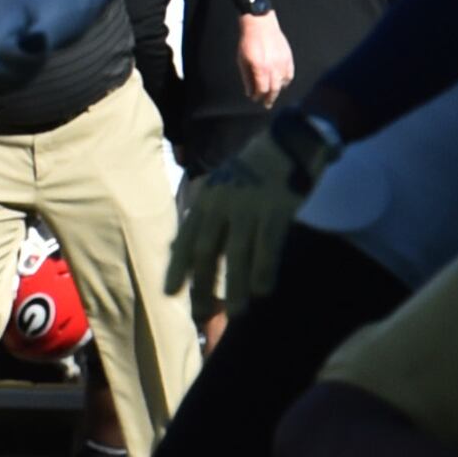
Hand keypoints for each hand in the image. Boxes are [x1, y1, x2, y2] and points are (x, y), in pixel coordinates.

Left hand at [163, 108, 341, 311]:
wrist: (288, 142)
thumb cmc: (252, 169)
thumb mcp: (221, 185)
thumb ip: (205, 214)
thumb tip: (182, 247)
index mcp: (207, 199)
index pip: (187, 238)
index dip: (177, 267)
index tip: (169, 293)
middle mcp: (223, 204)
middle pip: (208, 251)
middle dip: (202, 285)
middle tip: (201, 314)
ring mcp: (250, 207)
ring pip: (238, 254)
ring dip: (235, 287)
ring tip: (236, 314)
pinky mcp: (276, 209)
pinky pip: (268, 246)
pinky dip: (264, 270)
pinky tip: (262, 292)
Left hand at [237, 11, 292, 105]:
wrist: (259, 24)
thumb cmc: (248, 41)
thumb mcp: (242, 60)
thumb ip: (246, 77)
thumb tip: (249, 92)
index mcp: (260, 68)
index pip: (262, 90)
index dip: (258, 96)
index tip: (255, 98)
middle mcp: (273, 67)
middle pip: (274, 89)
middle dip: (270, 98)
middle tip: (267, 104)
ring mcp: (282, 62)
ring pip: (283, 83)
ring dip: (277, 90)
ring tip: (272, 93)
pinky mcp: (288, 57)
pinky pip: (289, 74)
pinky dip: (285, 81)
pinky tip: (281, 83)